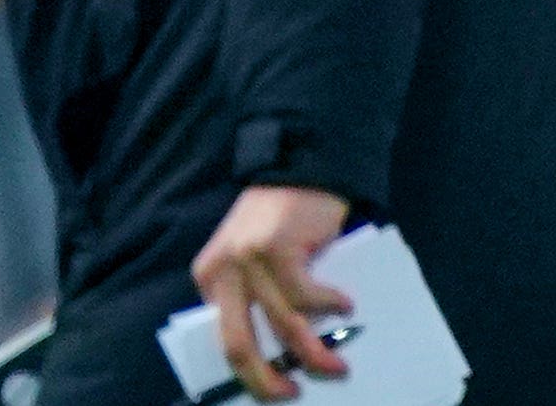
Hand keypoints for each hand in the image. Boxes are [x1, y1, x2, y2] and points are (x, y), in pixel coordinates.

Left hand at [191, 185, 352, 399]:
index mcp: (210, 279)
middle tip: (294, 393)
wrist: (297, 171)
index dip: (247, 374)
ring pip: (282, 327)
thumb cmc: (280, 226)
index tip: (276, 392)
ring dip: (315, 354)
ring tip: (338, 366)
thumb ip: (253, 301)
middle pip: (238, 344)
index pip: (221, 339)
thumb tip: (278, 359)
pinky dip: (330, 306)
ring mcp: (247, 260)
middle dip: (266, 381)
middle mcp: (221, 272)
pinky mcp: (277, 249)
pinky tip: (345, 304)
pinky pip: (306, 297)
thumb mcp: (253, 265)